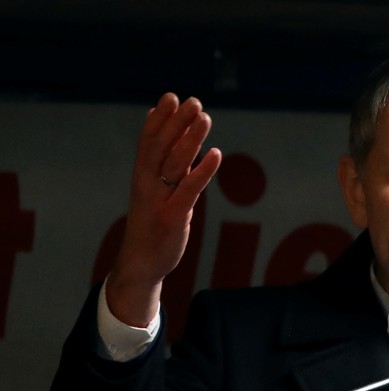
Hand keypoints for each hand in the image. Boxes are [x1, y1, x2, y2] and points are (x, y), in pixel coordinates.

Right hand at [106, 94, 221, 325]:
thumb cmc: (150, 224)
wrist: (140, 263)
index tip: (171, 97)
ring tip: (205, 118)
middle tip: (193, 101)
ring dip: (190, 139)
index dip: (159, 119)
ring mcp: (159, 200)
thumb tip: (168, 139)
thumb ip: (163, 166)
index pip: (147, 141)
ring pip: (174, 163)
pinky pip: (189, 189)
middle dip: (177, 122)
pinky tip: (216, 154)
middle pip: (161, 146)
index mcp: (141, 176)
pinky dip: (202, 171)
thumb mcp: (154, 192)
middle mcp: (146, 184)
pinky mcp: (173, 217)